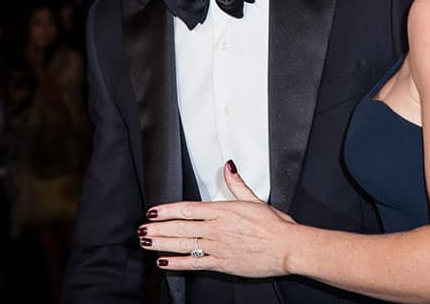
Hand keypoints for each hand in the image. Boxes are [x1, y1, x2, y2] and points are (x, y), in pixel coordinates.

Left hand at [139, 160, 296, 277]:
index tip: (153, 211)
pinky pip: (195, 263)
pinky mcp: (222, 263)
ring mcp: (218, 246)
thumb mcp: (255, 199)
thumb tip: (228, 167)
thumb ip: (237, 184)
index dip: (167, 210)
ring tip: (146, 242)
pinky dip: (178, 263)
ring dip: (162, 243)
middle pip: (181, 227)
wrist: (287, 247)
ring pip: (184, 244)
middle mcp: (217, 228)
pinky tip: (164, 262)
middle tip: (142, 229)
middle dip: (158, 228)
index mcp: (224, 210)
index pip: (188, 208)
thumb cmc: (275, 226)